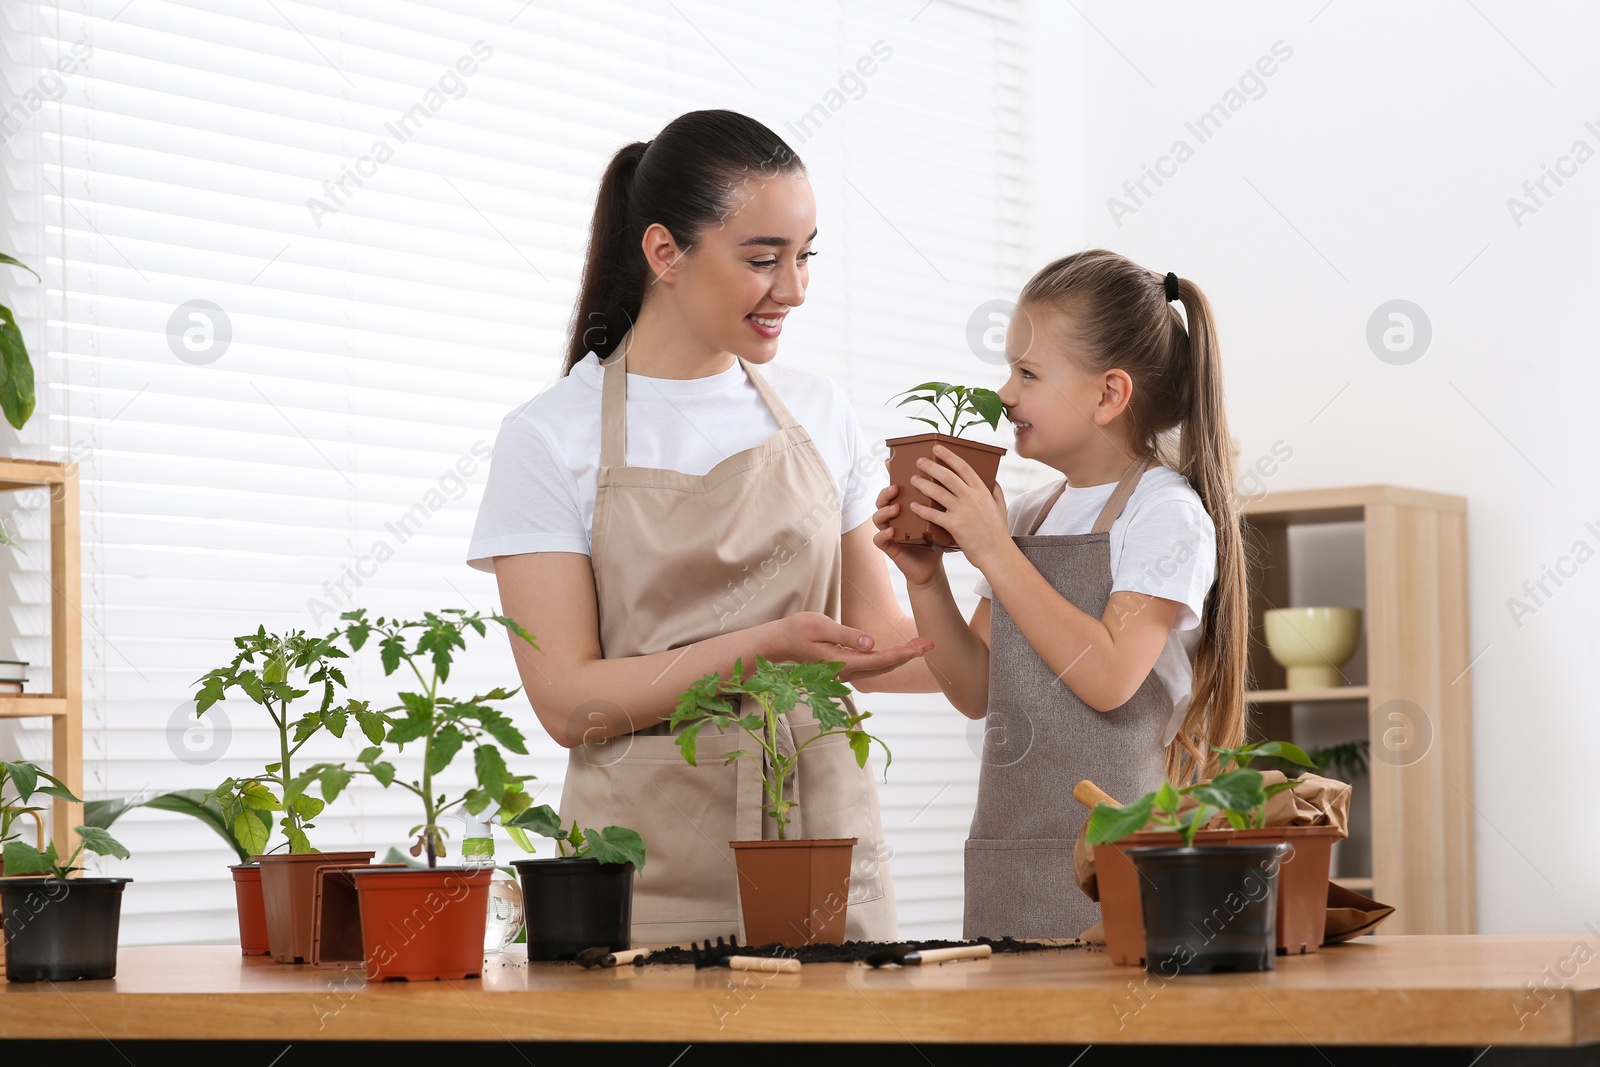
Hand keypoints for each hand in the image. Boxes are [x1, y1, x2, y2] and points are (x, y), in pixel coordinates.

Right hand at [766, 611, 933, 681]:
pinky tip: (900, 651)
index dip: (903, 653)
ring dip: (901, 657)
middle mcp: (847, 671)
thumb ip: (846, 635)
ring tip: (921, 645)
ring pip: (880, 667)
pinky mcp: (845, 667)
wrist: (779, 643)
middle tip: (931, 644)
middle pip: (885, 666)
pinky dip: (889, 658)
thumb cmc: (797, 630)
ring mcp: (846, 672)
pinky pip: (872, 665)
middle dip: (909, 655)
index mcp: (842, 662)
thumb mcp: (820, 626)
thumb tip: (871, 642)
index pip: (880, 659)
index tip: (922, 647)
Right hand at [870, 484, 944, 587]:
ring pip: (877, 517)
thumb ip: (940, 499)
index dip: (890, 476)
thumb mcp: (938, 516)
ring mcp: (888, 530)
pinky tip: (892, 530)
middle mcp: (893, 516)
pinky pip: (878, 539)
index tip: (891, 463)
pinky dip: (882, 534)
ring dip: (884, 511)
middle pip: (882, 500)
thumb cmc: (935, 539)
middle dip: (886, 492)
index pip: (894, 488)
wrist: (932, 567)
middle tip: (896, 488)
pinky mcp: (888, 546)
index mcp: (904, 506)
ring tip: (896, 508)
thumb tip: (954, 477)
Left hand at [907, 445, 1009, 567]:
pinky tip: (913, 506)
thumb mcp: (1001, 507)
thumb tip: (991, 479)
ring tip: (913, 480)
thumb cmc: (998, 531)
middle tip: (919, 461)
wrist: (997, 554)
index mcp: (982, 491)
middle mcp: (972, 498)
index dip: (949, 456)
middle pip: (947, 476)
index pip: (963, 467)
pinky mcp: (955, 526)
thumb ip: (995, 491)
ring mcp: (963, 511)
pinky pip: (934, 514)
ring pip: (938, 492)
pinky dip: (921, 509)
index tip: (937, 448)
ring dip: (923, 484)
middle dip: (931, 466)